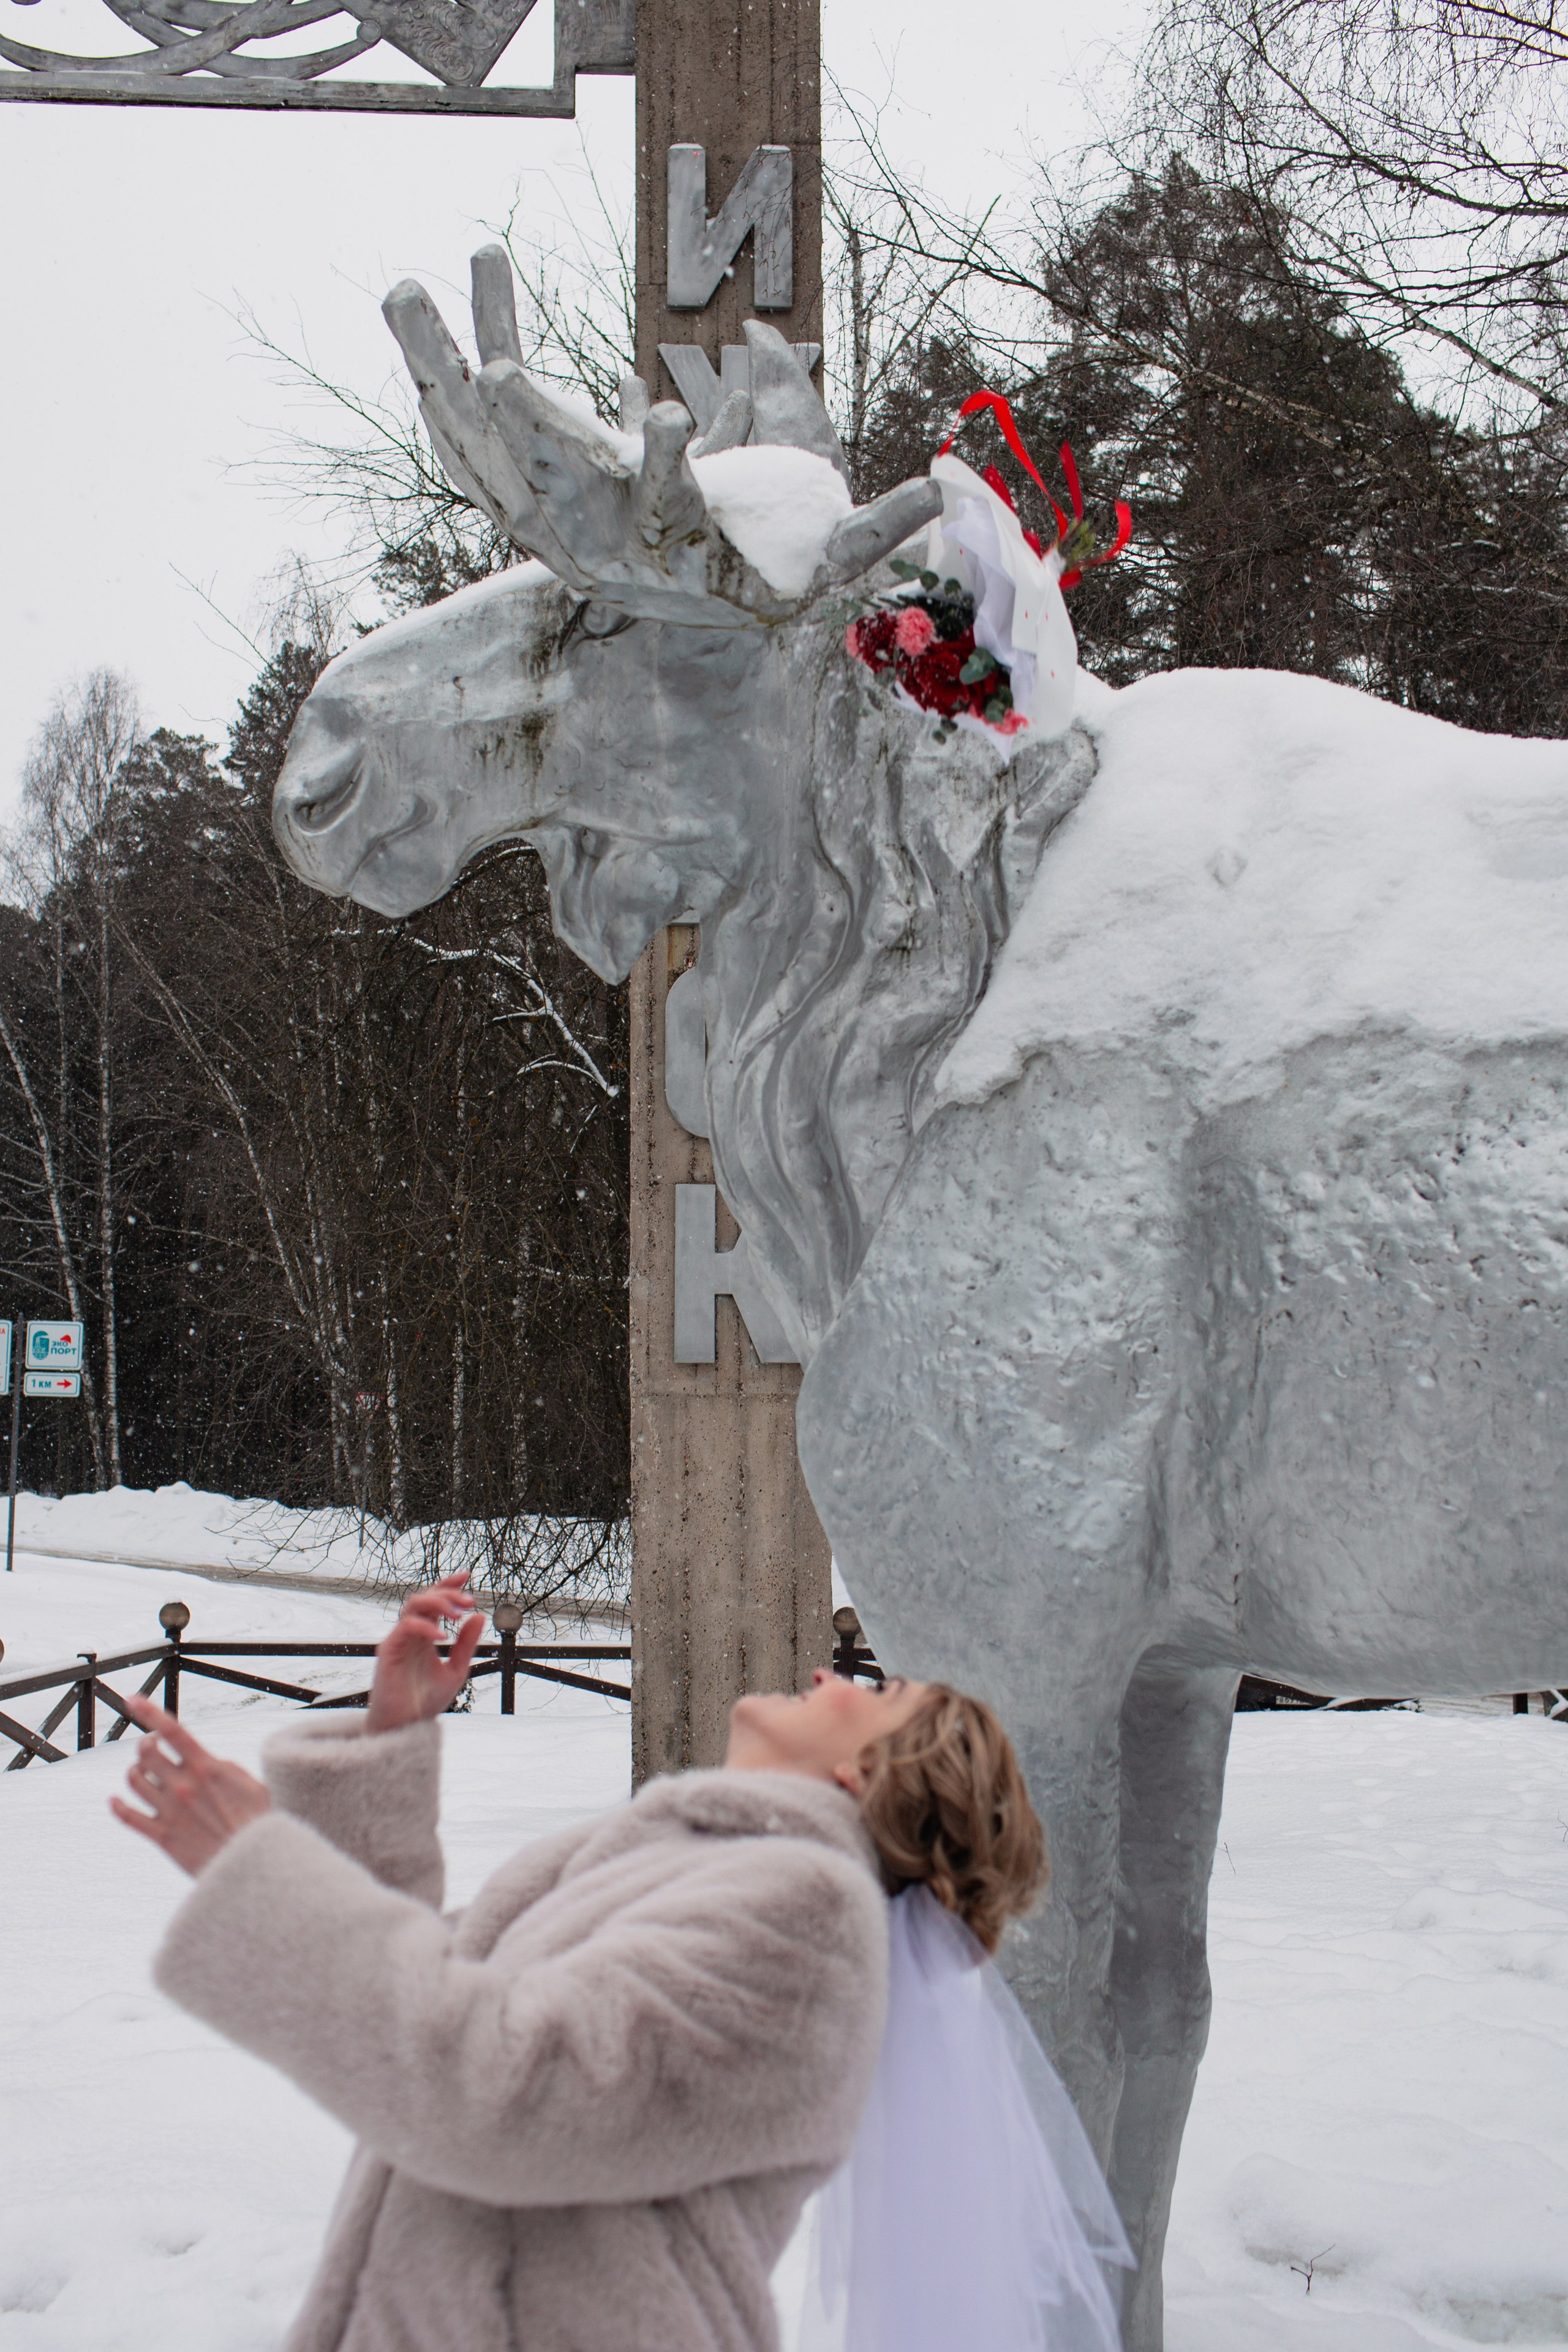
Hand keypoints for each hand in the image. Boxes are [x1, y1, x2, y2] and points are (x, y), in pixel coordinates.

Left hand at [110, 1699, 271, 1876]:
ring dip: (134, 1772)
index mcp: (207, 1767)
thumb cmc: (261, 1823)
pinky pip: (129, 1817)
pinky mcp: (163, 1837)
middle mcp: (183, 1786)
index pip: (171, 1730)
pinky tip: (114, 1799)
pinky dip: (117, 1805)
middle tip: (150, 1747)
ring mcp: (170, 1812)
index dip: (148, 1711)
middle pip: (146, 1753)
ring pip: (134, 1781)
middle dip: (145, 1745)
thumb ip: (224, 1767)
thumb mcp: (251, 1783)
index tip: (132, 1699)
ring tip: (142, 1772)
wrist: (254, 1866)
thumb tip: (206, 1759)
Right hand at [367, 1571, 485, 1733]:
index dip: (448, 1585)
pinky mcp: (389, 1651)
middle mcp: (410, 1634)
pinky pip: (405, 1627)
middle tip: (469, 1600)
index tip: (467, 1576)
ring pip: (413, 1605)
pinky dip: (425, 1627)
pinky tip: (443, 1637)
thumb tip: (479, 1616)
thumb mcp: (456, 1670)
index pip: (435, 1602)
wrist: (406, 1729)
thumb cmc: (425, 1702)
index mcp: (425, 1636)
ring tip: (458, 1613)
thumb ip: (466, 1644)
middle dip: (447, 1593)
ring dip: (437, 1603)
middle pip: (424, 1597)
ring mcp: (398, 1640)